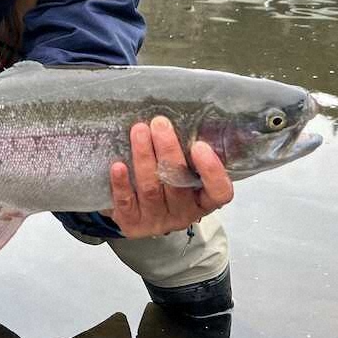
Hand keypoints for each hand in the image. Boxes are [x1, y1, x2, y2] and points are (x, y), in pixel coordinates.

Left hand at [107, 115, 232, 238]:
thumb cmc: (164, 180)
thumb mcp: (183, 170)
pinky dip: (122, 183)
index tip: (200, 145)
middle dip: (168, 151)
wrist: (134, 210)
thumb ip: (187, 152)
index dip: (212, 171)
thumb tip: (185, 114)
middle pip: (178, 184)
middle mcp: (182, 213)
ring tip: (139, 131)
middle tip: (160, 124)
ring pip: (151, 189)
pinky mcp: (131, 222)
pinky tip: (118, 165)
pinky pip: (126, 203)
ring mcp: (156, 219)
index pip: (219, 192)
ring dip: (144, 157)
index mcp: (202, 200)